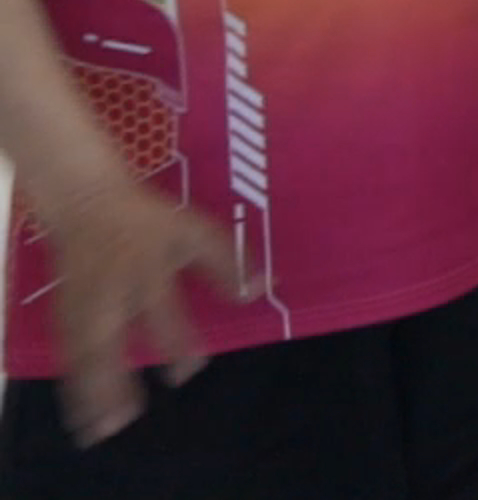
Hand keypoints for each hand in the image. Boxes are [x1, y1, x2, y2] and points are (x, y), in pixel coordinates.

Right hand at [29, 172, 245, 445]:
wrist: (87, 200)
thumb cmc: (149, 218)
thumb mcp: (196, 230)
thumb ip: (229, 262)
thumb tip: (263, 289)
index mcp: (148, 266)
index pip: (162, 309)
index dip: (175, 340)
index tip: (188, 372)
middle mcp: (112, 288)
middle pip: (109, 337)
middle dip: (114, 379)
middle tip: (126, 418)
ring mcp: (82, 300)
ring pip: (81, 350)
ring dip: (88, 391)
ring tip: (97, 429)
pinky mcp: (63, 308)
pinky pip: (64, 349)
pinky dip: (70, 381)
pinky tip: (79, 410)